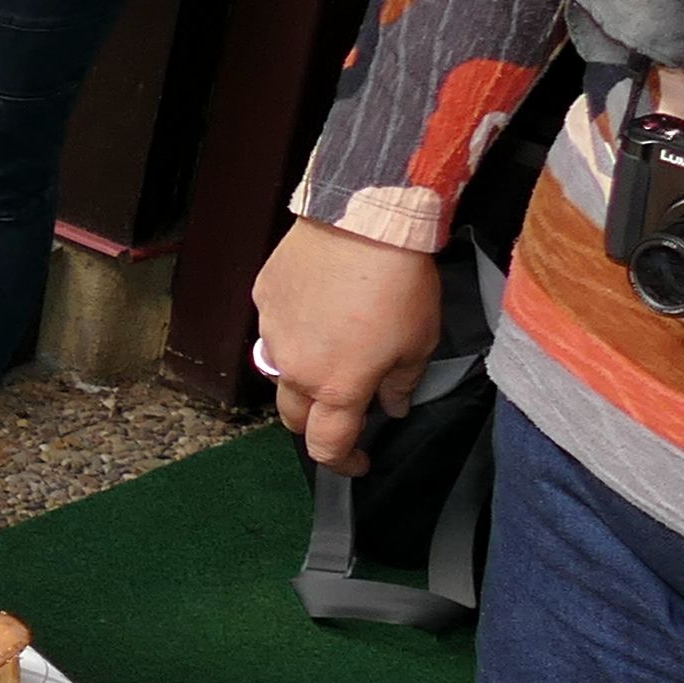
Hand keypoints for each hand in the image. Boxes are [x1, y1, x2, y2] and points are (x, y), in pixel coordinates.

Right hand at [254, 215, 445, 472]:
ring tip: (332, 351)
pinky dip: (295, 331)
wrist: (362, 219)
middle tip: (343, 411)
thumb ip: (401, 382)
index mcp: (337, 387)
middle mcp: (296, 368)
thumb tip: (393, 403)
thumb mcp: (419, 341)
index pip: (328, 445)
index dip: (344, 462)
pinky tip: (319, 309)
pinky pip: (274, 328)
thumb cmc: (398, 282)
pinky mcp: (264, 299)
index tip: (359, 461)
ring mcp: (273, 333)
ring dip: (302, 376)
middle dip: (316, 424)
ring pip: (280, 372)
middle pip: (294, 417)